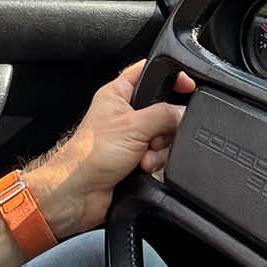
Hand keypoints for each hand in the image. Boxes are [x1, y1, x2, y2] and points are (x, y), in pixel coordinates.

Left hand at [26, 59, 195, 238]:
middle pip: (162, 110)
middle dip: (163, 128)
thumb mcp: (134, 126)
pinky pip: (158, 156)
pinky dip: (153, 163)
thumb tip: (182, 113)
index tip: (186, 85)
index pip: (147, 72)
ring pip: (163, 136)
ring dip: (157, 150)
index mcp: (117, 94)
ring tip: (141, 156)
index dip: (168, 76)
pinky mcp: (133, 159)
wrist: (79, 193)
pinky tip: (140, 168)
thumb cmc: (89, 155)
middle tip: (152, 135)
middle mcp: (124, 114)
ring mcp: (129, 137)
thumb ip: (164, 115)